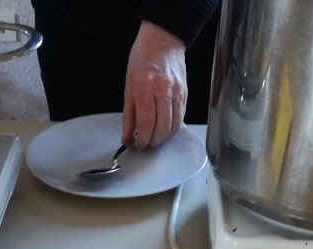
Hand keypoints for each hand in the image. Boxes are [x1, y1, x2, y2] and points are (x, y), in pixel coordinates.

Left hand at [122, 21, 187, 149]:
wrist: (163, 39)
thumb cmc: (143, 58)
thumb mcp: (128, 86)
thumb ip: (128, 115)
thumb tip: (127, 137)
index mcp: (145, 87)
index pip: (146, 124)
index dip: (142, 141)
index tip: (136, 145)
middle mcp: (163, 89)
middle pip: (161, 129)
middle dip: (152, 142)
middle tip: (144, 144)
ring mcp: (177, 91)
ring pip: (174, 126)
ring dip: (163, 138)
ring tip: (153, 138)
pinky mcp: (185, 93)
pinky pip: (181, 117)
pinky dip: (172, 128)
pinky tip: (163, 128)